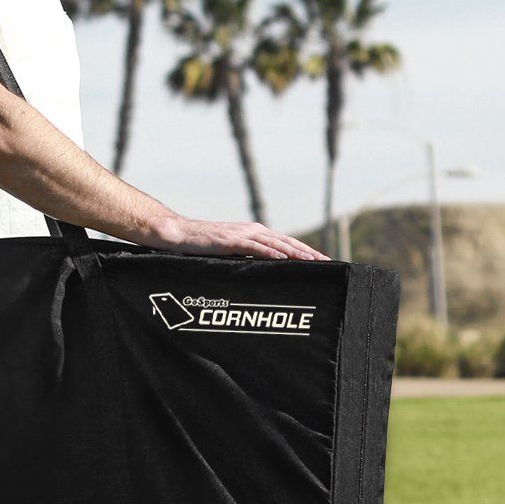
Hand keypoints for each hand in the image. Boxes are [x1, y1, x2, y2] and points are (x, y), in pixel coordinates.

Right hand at [145, 215, 329, 260]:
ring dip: (296, 253)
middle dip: (308, 253)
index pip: (284, 243)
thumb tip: (260, 273)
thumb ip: (244, 259)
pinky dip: (271, 253)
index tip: (321, 262)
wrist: (177, 234)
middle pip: (286, 242)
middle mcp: (251, 230)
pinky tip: (285, 259)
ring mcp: (242, 234)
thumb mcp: (227, 253)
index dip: (304, 251)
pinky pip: (255, 248)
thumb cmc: (200, 246)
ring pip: (276, 244)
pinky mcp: (230, 241)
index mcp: (253, 233)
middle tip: (327, 264)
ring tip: (314, 262)